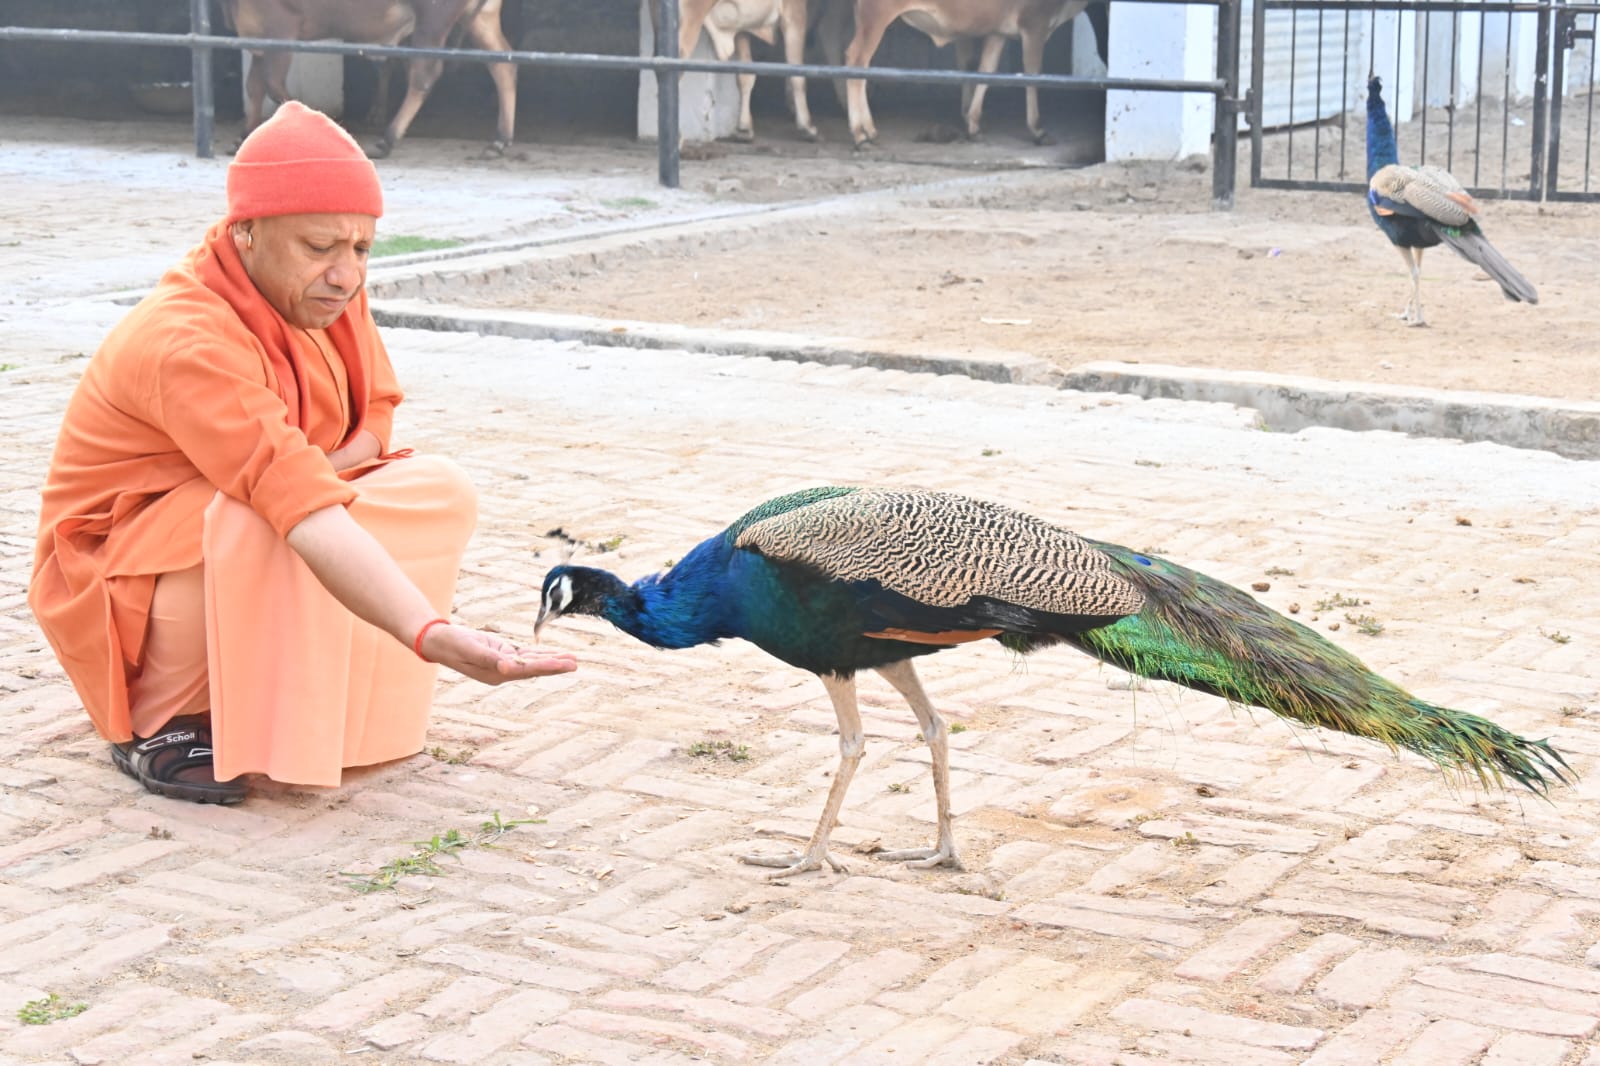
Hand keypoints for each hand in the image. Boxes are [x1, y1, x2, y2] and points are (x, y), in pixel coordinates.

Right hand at [420, 622, 577, 684]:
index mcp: (496, 673)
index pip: (526, 670)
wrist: (439, 640)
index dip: (546, 666)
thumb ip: (489, 658)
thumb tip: (508, 667)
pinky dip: (540, 653)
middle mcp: (503, 671)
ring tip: (572, 659)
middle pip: (534, 668)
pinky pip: (526, 654)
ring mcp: (503, 662)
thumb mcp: (470, 649)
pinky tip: (554, 653)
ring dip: (552, 659)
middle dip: (555, 665)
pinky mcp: (503, 652)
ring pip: (533, 661)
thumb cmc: (452, 644)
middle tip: (575, 663)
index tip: (563, 664)